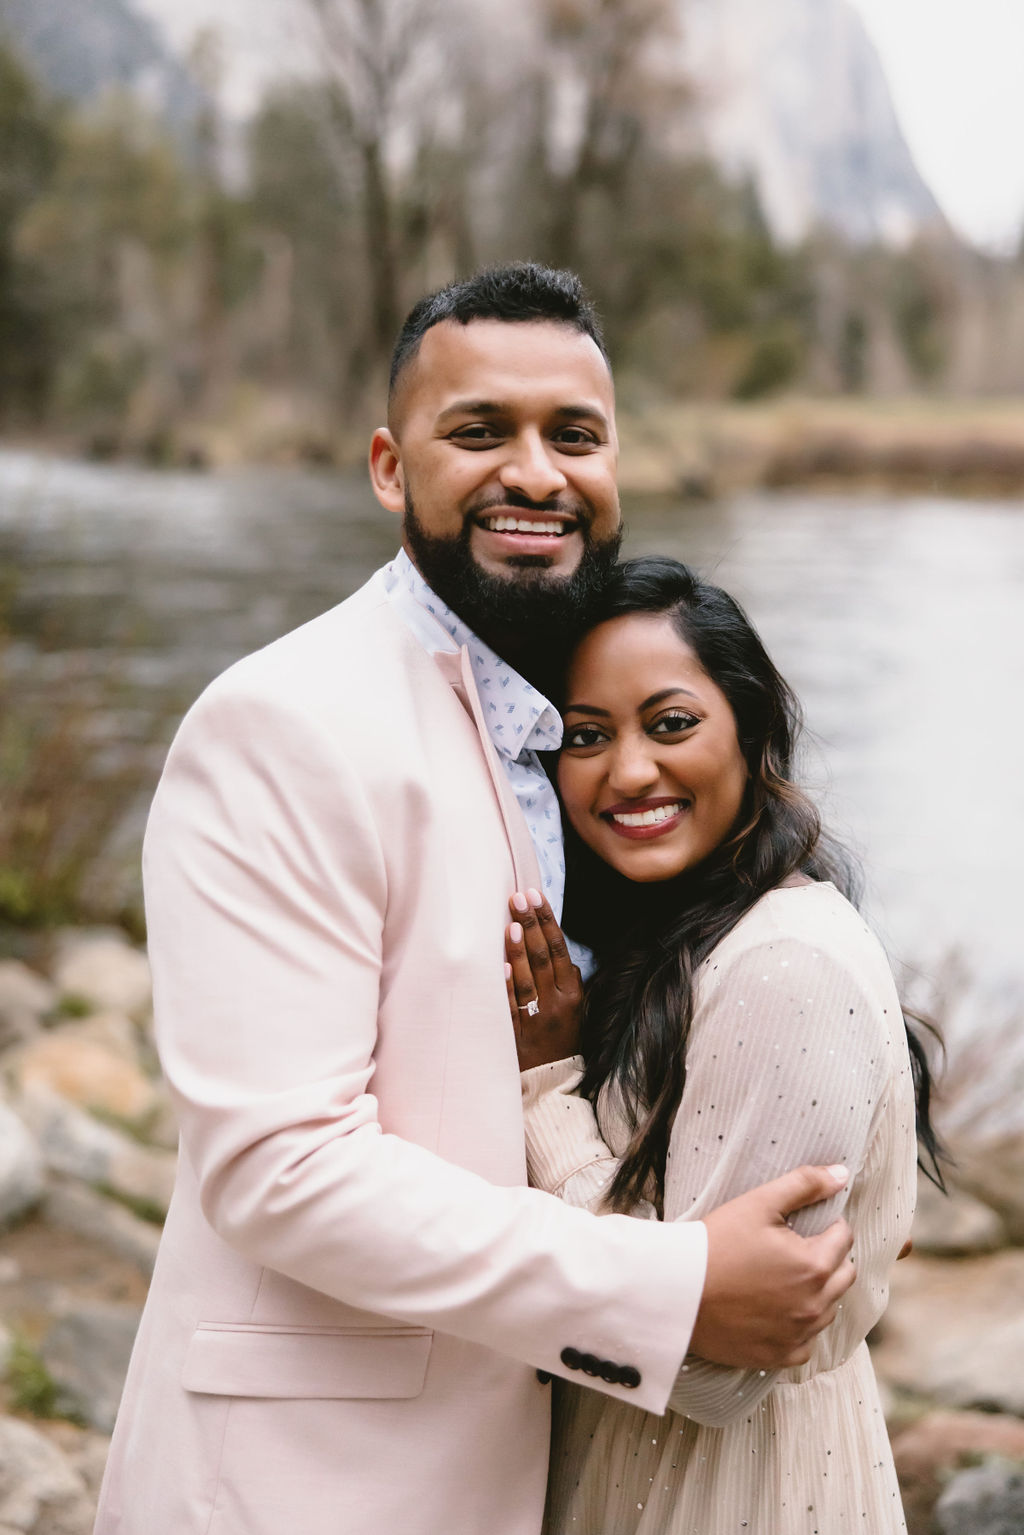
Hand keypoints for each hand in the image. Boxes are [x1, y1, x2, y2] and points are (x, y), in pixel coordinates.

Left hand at [504, 888, 583, 1070]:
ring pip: (526, 978)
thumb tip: (561, 953)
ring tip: (511, 921)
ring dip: (518, 948)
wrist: (552, 1085)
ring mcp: (536, 1020)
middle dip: (531, 924)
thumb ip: (569, 982)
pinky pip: (510, 1007)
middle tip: (519, 897)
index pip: (560, 949)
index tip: (536, 897)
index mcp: (572, 996)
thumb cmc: (561, 1042)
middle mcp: (556, 1005)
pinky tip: (500, 965)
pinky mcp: (516, 1035)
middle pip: (543, 958)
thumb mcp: (575, 1011)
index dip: (548, 921)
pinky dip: (505, 986)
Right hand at [692, 1164, 855, 1368]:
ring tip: (783, 1278)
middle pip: (844, 1275)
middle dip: (829, 1258)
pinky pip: (807, 1343)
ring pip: (829, 1310)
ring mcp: (798, 1335)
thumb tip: (841, 1174)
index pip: (844, 1238)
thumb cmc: (715, 1243)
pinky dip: (799, 1327)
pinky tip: (776, 1310)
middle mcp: (814, 1305)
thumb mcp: (758, 1204)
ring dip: (817, 1293)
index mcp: (814, 1266)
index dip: (828, 1225)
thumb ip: (804, 1185)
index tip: (804, 1224)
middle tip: (795, 1250)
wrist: (676, 1291)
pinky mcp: (780, 1356)